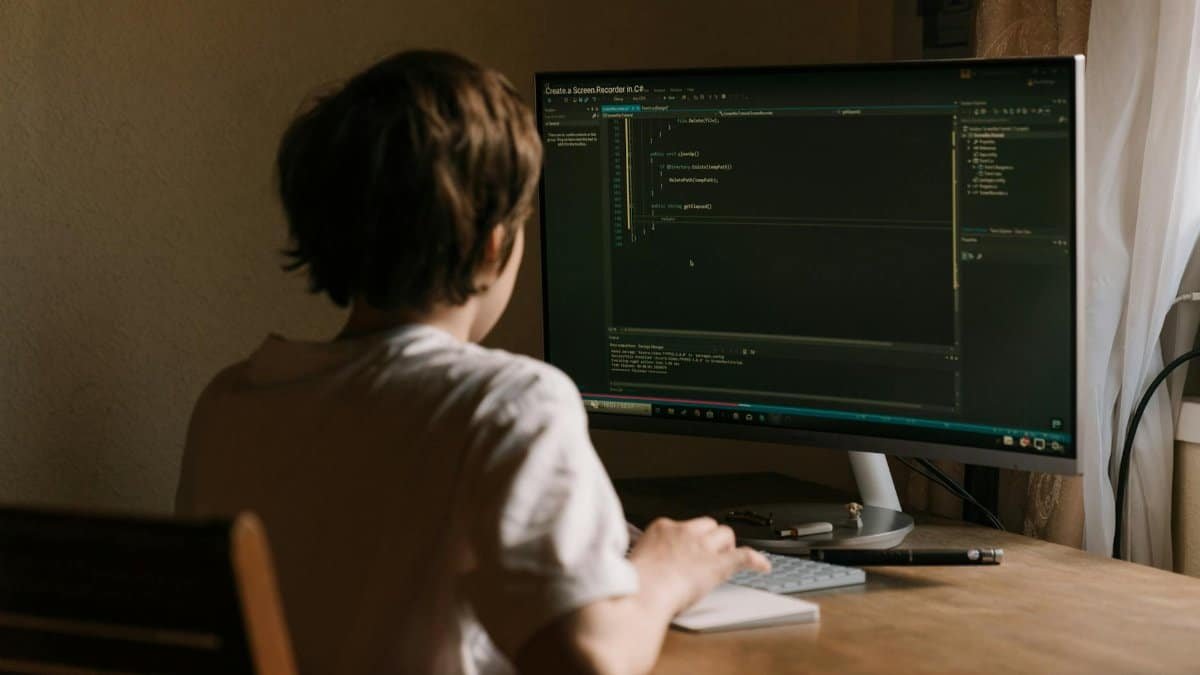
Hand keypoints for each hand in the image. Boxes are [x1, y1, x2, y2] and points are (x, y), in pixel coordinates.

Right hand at [627, 517, 770, 615]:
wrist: (640, 594)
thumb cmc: (632, 584)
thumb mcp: (633, 560)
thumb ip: (647, 557)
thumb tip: (649, 567)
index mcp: (661, 528)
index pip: (681, 525)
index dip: (687, 539)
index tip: (685, 552)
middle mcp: (684, 532)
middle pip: (707, 524)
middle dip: (710, 538)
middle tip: (707, 555)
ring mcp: (702, 547)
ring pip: (725, 533)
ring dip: (726, 545)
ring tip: (725, 558)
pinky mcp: (717, 564)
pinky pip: (744, 556)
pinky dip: (755, 560)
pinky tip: (763, 566)